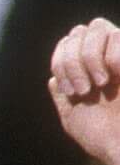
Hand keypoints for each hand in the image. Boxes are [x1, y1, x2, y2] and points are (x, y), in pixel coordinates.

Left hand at [50, 19, 119, 164]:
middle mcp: (106, 58)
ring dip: (88, 57)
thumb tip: (52, 79)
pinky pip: (118, 36)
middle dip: (71, 60)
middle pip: (79, 31)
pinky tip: (115, 78)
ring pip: (97, 27)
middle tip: (81, 90)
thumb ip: (62, 98)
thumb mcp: (73, 117)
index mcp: (89, 70)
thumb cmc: (103, 137)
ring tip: (98, 85)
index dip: (60, 60)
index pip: (68, 42)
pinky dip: (111, 56)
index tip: (67, 90)